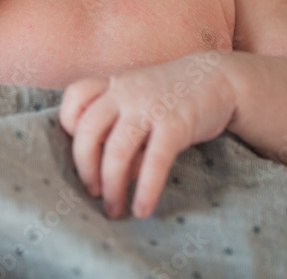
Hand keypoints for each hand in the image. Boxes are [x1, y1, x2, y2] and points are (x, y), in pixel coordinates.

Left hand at [58, 52, 235, 218]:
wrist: (218, 78)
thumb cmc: (170, 96)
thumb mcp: (139, 103)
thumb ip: (121, 131)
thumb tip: (116, 175)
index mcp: (112, 84)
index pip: (75, 96)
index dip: (67, 123)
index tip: (77, 148)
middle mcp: (125, 93)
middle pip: (87, 130)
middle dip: (85, 167)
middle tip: (92, 191)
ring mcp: (149, 107)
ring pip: (116, 149)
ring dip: (111, 185)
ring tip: (113, 208)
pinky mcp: (176, 124)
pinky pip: (154, 161)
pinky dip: (146, 189)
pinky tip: (142, 209)